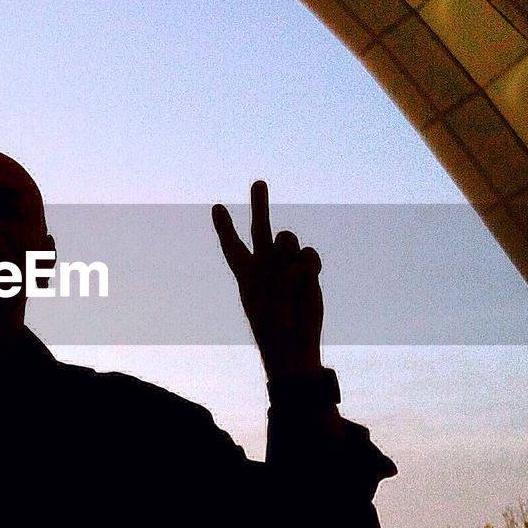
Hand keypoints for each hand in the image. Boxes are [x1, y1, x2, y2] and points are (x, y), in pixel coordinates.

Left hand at [212, 180, 323, 381]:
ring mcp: (287, 267)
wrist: (294, 344)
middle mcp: (265, 265)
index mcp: (245, 273)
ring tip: (289, 282)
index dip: (226, 227)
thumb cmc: (273, 327)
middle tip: (259, 182)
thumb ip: (281, 273)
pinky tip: (308, 280)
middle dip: (260, 204)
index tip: (218, 208)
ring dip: (288, 255)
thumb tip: (298, 257)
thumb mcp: (268, 300)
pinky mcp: (307, 271)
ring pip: (287, 239)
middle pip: (262, 228)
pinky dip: (309, 265)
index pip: (233, 245)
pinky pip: (308, 254)